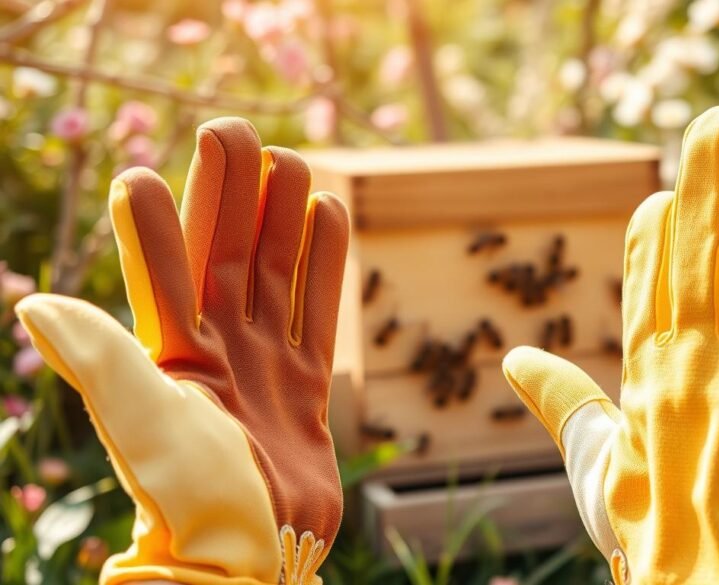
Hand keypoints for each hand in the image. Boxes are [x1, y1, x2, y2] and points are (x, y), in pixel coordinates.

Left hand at [16, 118, 348, 583]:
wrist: (254, 553)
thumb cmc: (196, 499)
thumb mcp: (145, 428)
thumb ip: (104, 363)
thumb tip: (35, 304)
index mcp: (172, 353)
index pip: (164, 270)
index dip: (159, 221)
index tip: (148, 171)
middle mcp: (218, 348)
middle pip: (226, 252)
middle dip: (228, 191)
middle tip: (231, 129)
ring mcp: (265, 363)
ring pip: (274, 271)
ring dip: (281, 215)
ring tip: (289, 158)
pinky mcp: (306, 385)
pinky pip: (318, 310)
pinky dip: (326, 263)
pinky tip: (330, 215)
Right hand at [502, 106, 718, 582]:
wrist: (691, 582)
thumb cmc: (648, 532)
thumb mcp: (598, 459)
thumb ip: (562, 400)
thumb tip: (514, 360)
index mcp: (636, 374)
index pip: (642, 281)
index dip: (656, 230)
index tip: (671, 193)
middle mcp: (667, 356)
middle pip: (677, 248)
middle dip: (698, 178)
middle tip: (714, 120)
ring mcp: (710, 362)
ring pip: (718, 248)